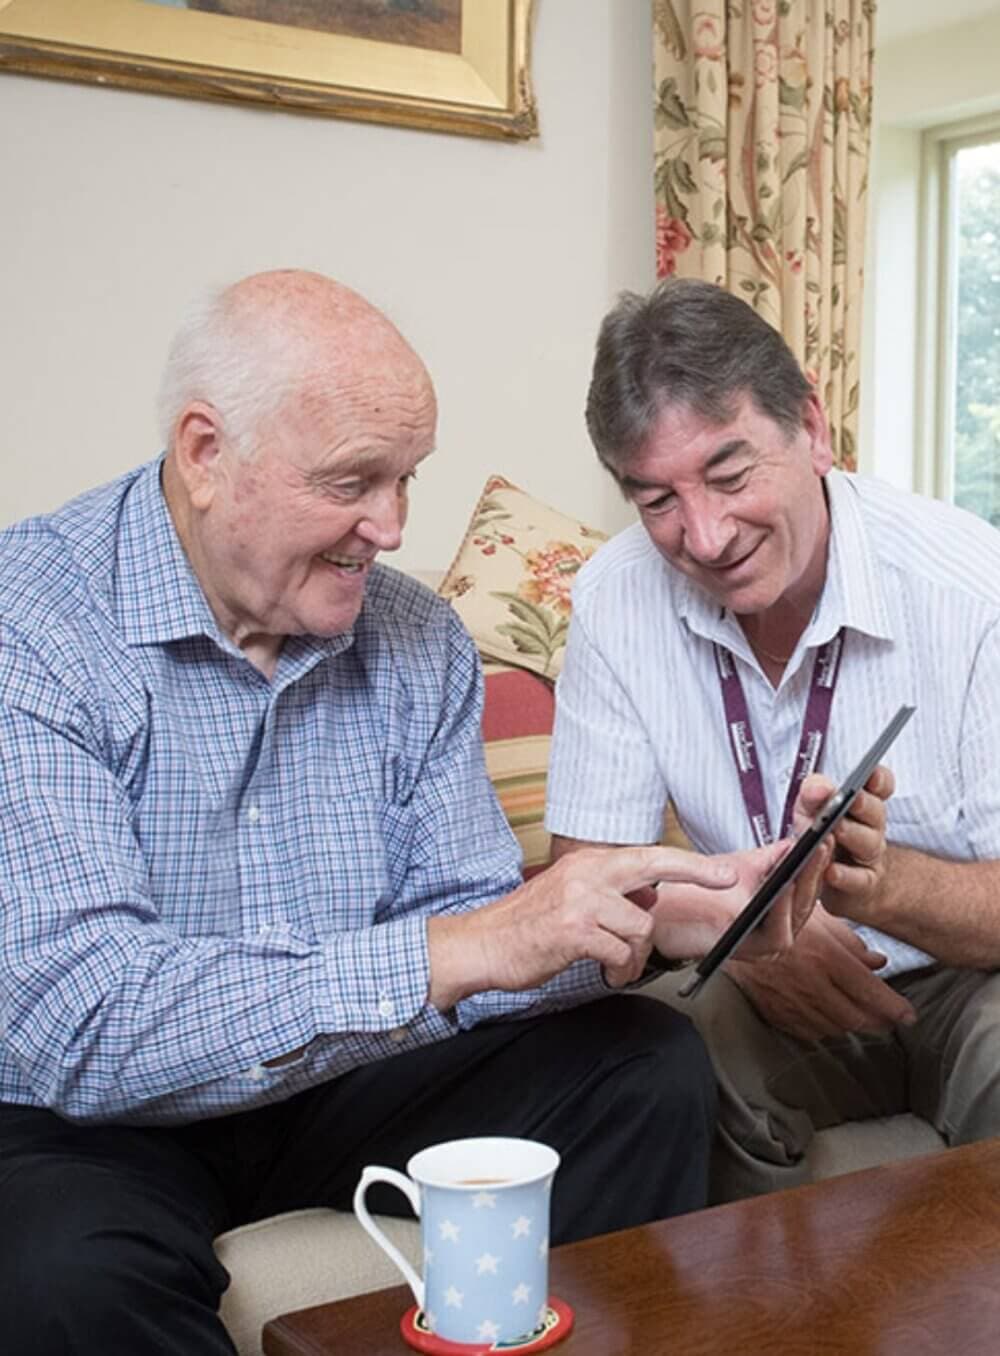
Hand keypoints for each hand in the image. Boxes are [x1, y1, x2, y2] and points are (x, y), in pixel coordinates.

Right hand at [426, 846, 738, 1006]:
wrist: (483, 944)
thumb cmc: (528, 926)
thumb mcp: (571, 896)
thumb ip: (610, 893)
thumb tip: (649, 897)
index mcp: (588, 862)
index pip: (648, 855)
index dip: (691, 863)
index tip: (725, 871)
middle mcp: (587, 872)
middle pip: (655, 865)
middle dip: (698, 872)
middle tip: (727, 883)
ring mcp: (581, 900)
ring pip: (642, 927)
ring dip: (638, 955)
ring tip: (618, 965)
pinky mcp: (575, 930)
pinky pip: (622, 953)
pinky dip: (622, 971)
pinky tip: (607, 973)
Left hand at [648, 835, 827, 962]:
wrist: (661, 915)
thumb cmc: (694, 892)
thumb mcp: (742, 867)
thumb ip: (773, 857)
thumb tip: (800, 839)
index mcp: (779, 914)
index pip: (807, 886)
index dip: (819, 861)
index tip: (828, 834)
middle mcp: (777, 933)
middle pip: (807, 901)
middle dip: (817, 869)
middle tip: (825, 842)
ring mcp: (765, 946)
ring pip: (797, 917)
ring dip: (804, 886)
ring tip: (811, 857)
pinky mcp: (750, 952)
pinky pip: (777, 933)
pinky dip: (782, 906)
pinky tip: (784, 883)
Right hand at [727, 904, 916, 1039]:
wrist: (730, 932)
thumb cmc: (775, 917)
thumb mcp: (818, 919)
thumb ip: (852, 943)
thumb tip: (878, 962)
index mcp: (826, 959)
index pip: (870, 992)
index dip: (894, 1007)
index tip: (908, 1015)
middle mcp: (812, 985)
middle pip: (857, 1017)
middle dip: (878, 1022)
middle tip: (889, 1020)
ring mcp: (793, 1003)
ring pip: (835, 1028)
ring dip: (853, 1025)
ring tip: (863, 1019)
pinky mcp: (778, 1013)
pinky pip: (809, 1032)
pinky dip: (825, 1028)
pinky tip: (830, 1019)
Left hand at [804, 764, 893, 922]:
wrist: (836, 883)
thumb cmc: (824, 839)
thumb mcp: (811, 810)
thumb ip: (813, 793)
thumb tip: (820, 787)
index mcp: (863, 804)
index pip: (880, 786)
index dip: (879, 779)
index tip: (870, 772)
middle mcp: (871, 827)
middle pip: (875, 812)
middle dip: (863, 803)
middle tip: (851, 798)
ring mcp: (870, 856)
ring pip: (868, 843)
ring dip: (852, 835)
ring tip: (834, 830)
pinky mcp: (862, 884)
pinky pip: (858, 879)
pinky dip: (845, 875)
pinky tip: (831, 871)